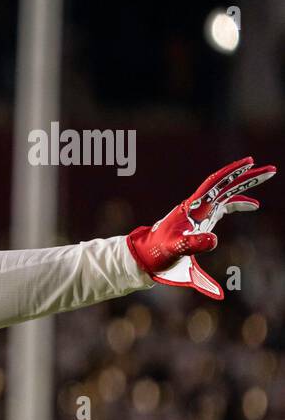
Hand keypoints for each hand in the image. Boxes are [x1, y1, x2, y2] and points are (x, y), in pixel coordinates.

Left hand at [126, 157, 274, 299]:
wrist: (148, 257)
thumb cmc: (160, 252)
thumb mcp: (177, 248)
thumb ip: (194, 244)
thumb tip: (214, 240)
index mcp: (193, 207)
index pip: (215, 183)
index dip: (232, 171)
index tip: (250, 162)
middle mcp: (198, 206)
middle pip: (226, 185)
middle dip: (248, 176)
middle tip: (272, 169)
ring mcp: (201, 212)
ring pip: (227, 193)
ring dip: (246, 185)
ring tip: (266, 176)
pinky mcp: (202, 220)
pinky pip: (224, 206)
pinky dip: (239, 204)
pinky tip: (253, 206)